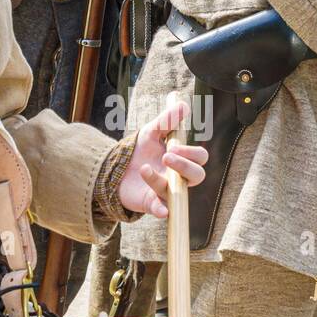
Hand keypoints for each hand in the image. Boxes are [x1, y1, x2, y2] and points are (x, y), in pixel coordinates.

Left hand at [117, 99, 207, 218]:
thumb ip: (167, 120)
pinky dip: (163, 210)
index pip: (200, 158)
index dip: (191, 152)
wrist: (116, 169)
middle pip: (197, 176)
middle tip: (167, 156)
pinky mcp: (152, 204)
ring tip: (144, 167)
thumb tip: (183, 105)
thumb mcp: (151, 132)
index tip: (173, 146)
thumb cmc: (141, 151)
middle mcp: (179, 177)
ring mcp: (167, 192)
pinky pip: (162, 210)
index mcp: (182, 159)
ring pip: (177, 192)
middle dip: (185, 165)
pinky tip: (162, 211)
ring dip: (160, 180)